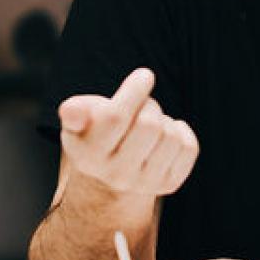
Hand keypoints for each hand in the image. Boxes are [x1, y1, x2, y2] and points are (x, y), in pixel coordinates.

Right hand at [57, 67, 197, 198]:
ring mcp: (144, 184)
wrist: (110, 174)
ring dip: (164, 120)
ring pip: (171, 136)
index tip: (144, 75)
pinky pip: (189, 147)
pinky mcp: (169, 185)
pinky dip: (181, 132)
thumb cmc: (95, 134)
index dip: (134, 91)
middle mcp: (116, 175)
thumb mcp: (77, 121)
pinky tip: (166, 135)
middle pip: (149, 125)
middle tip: (142, 106)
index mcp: (88, 156)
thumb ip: (74, 112)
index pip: (115, 118)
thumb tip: (71, 111)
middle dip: (149, 105)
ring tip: (149, 124)